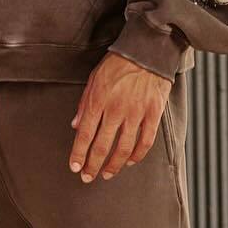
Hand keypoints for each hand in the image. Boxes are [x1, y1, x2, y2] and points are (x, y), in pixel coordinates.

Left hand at [69, 52, 171, 182]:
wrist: (148, 50)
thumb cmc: (119, 62)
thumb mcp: (94, 78)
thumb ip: (84, 103)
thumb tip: (75, 125)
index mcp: (98, 100)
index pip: (84, 134)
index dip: (78, 154)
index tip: (75, 167)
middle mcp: (116, 109)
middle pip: (101, 146)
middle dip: (92, 165)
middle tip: (87, 177)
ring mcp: (136, 113)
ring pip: (123, 148)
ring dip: (113, 165)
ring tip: (106, 174)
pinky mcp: (153, 113)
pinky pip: (145, 141)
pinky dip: (137, 155)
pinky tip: (129, 162)